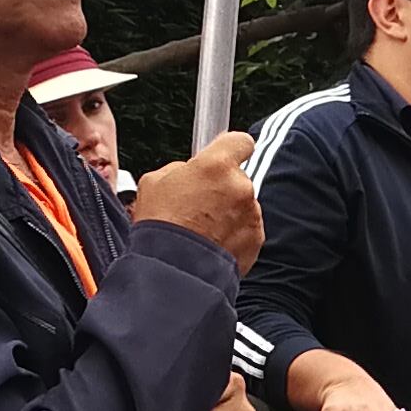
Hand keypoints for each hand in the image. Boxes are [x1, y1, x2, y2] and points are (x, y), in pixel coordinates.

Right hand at [133, 133, 262, 269]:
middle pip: (238, 178)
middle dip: (223, 188)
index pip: (240, 141)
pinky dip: (235, 234)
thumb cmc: (161, 226)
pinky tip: (213, 243)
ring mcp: (251, 213)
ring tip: (204, 229)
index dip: (231, 149)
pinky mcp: (256, 238)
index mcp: (216, 165)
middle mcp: (240, 186)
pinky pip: (247, 229)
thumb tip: (189, 171)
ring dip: (230, 213)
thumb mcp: (155, 182)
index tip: (225, 156)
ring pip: (244, 205)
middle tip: (199, 205)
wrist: (173, 269)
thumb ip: (180, 169)